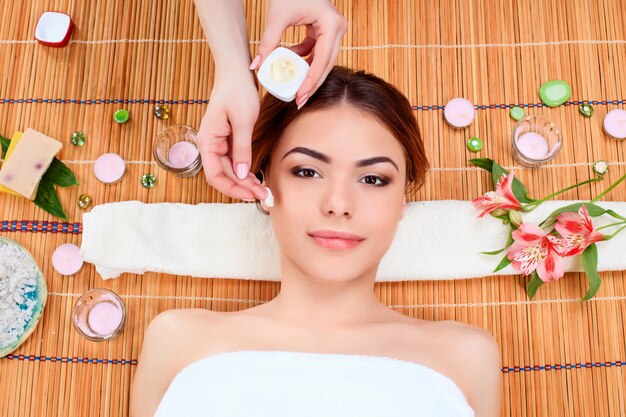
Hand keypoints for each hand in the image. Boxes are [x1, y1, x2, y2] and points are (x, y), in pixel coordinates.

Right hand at [195, 70, 267, 201]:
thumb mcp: (243, 120)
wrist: (236, 72)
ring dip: (245, 182)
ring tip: (263, 190)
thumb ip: (242, 148)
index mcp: (207, 141)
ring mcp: (218, 144)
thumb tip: (243, 174)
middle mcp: (210, 145)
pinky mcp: (228, 141)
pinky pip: (235, 162)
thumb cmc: (237, 91)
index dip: (232, 189)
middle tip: (264, 196)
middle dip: (242, 188)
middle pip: (223, 176)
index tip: (250, 195)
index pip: (214, 175)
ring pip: (230, 171)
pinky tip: (257, 178)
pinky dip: (245, 172)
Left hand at [251, 0, 347, 107]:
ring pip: (322, 60)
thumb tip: (255, 67)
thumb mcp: (277, 17)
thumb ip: (267, 43)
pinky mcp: (325, 31)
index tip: (300, 96)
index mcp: (331, 24)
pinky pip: (316, 52)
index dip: (311, 81)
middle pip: (326, 65)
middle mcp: (337, 28)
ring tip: (295, 89)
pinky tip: (291, 62)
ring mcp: (333, 30)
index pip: (321, 60)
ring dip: (308, 74)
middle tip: (299, 100)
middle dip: (312, 84)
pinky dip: (304, 59)